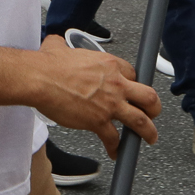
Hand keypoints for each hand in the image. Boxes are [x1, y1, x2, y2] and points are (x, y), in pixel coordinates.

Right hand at [31, 36, 160, 156]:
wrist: (40, 79)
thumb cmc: (48, 65)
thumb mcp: (60, 47)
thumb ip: (63, 44)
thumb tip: (55, 42)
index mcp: (109, 64)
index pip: (133, 74)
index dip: (133, 84)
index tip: (130, 90)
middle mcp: (115, 84)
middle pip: (148, 97)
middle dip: (154, 107)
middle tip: (152, 113)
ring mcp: (109, 105)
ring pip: (141, 121)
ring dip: (148, 132)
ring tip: (149, 137)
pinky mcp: (99, 121)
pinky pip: (114, 138)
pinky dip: (116, 147)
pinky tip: (115, 151)